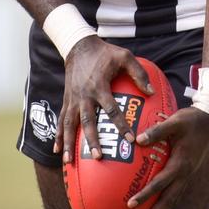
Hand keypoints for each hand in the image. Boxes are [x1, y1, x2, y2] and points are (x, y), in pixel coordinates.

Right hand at [54, 36, 153, 163]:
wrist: (79, 46)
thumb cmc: (105, 52)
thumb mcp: (125, 56)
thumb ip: (139, 73)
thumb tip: (151, 92)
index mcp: (99, 85)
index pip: (112, 109)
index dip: (121, 124)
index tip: (130, 139)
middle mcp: (84, 95)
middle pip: (88, 121)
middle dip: (92, 140)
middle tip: (99, 156)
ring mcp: (73, 98)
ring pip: (70, 124)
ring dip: (69, 142)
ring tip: (68, 161)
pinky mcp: (66, 99)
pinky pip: (61, 119)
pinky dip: (58, 135)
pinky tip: (57, 149)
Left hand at [126, 106, 208, 208]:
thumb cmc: (191, 120)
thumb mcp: (174, 122)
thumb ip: (157, 131)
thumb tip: (137, 140)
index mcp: (181, 164)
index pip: (160, 184)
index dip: (146, 194)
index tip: (131, 204)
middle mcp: (185, 174)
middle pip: (169, 201)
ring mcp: (187, 175)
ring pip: (173, 199)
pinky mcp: (187, 173)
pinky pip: (175, 192)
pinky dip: (165, 201)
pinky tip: (155, 205)